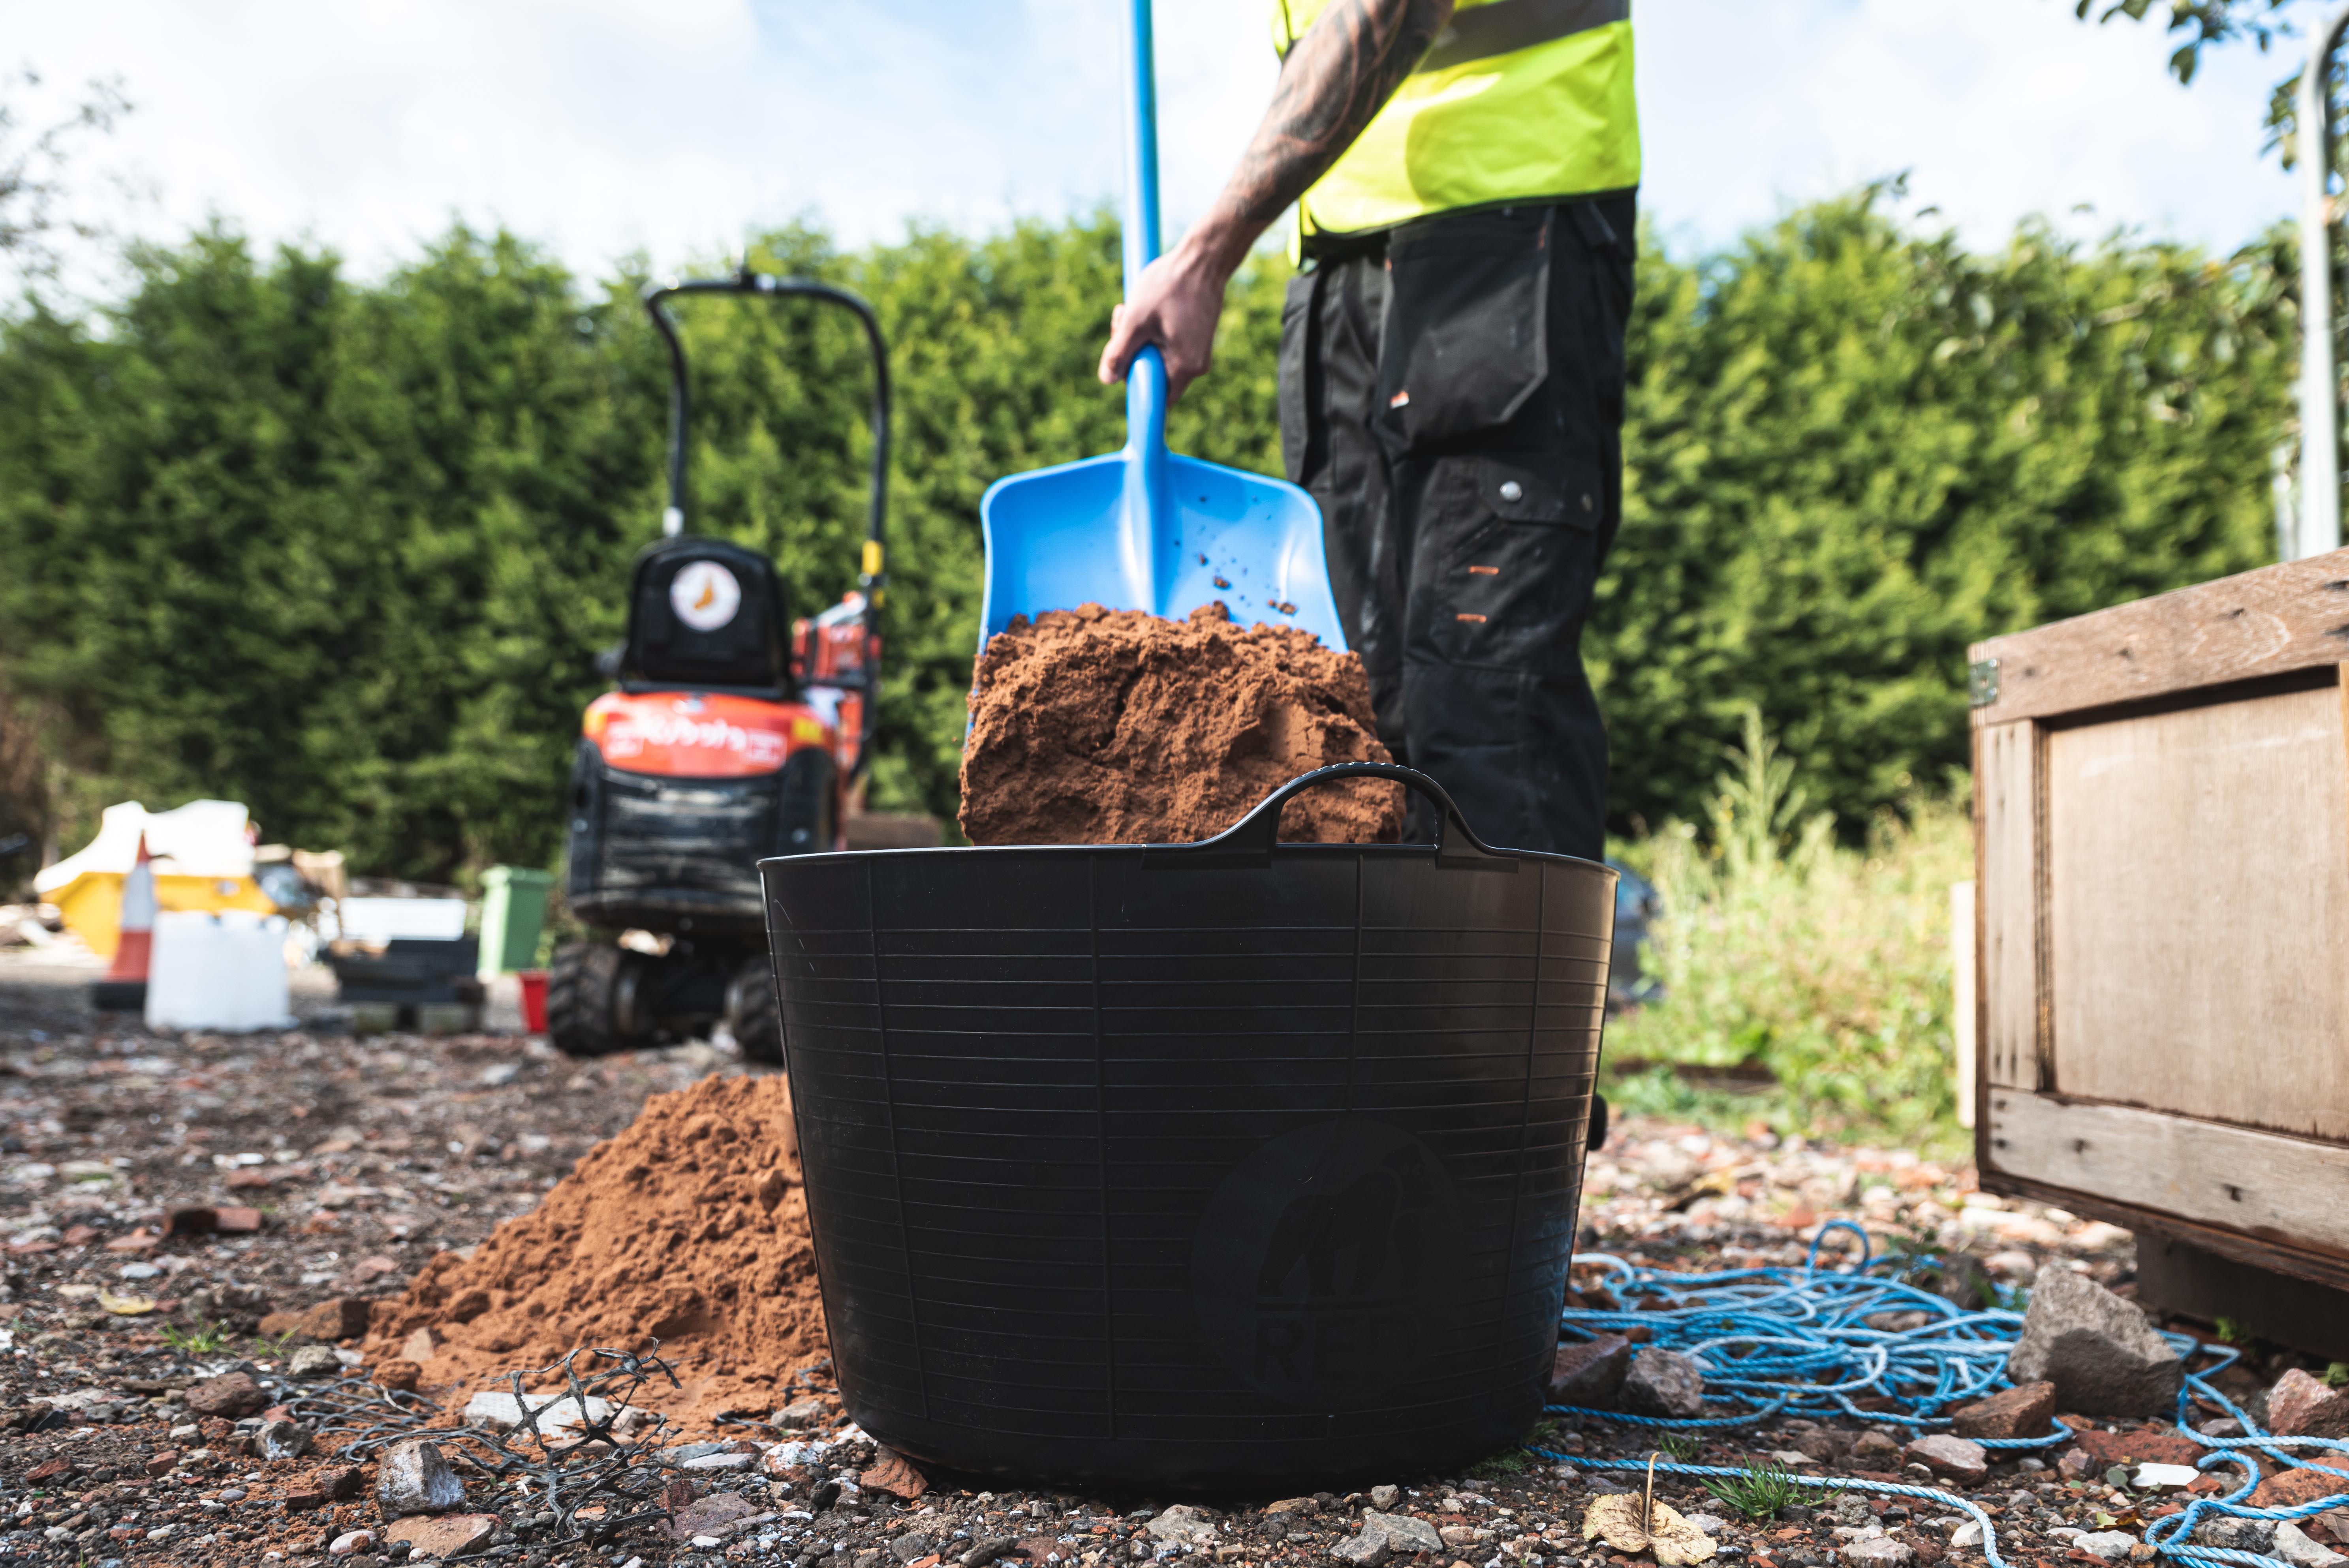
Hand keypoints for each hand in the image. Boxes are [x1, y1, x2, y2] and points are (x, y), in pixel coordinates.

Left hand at [1097, 241, 1232, 401]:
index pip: (1156, 398)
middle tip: (1120, 319)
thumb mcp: (1135, 319)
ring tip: (1130, 308)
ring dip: (1138, 339)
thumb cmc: (1169, 285)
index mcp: (1184, 367)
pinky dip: (1151, 332)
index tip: (1120, 359)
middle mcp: (1196, 366)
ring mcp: (1198, 352)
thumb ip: (1119, 353)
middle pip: (1154, 375)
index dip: (1133, 383)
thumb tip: (1107, 380)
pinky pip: (1167, 346)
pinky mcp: (1197, 338)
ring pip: (1157, 358)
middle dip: (1131, 353)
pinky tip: (1145, 308)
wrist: (1203, 258)